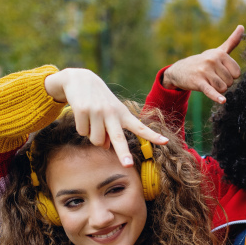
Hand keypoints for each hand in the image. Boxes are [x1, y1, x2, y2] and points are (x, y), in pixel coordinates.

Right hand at [45, 68, 167, 167]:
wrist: (79, 78)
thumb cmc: (99, 100)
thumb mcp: (109, 114)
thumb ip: (111, 132)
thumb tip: (106, 146)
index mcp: (123, 114)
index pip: (140, 127)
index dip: (153, 136)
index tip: (165, 142)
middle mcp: (112, 113)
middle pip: (119, 138)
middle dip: (123, 153)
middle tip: (128, 165)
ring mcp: (97, 111)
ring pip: (96, 140)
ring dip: (92, 136)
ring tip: (91, 120)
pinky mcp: (82, 110)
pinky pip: (82, 132)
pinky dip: (82, 128)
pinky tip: (82, 115)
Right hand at [162, 25, 243, 102]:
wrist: (180, 70)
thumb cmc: (204, 61)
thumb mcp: (218, 51)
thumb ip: (232, 41)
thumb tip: (242, 26)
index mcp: (220, 54)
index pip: (237, 73)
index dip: (230, 76)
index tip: (221, 72)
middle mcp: (213, 60)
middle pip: (230, 82)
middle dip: (223, 84)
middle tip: (212, 78)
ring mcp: (205, 71)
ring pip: (222, 88)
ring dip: (217, 90)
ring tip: (208, 83)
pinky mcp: (198, 82)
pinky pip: (211, 91)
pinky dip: (216, 96)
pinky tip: (222, 100)